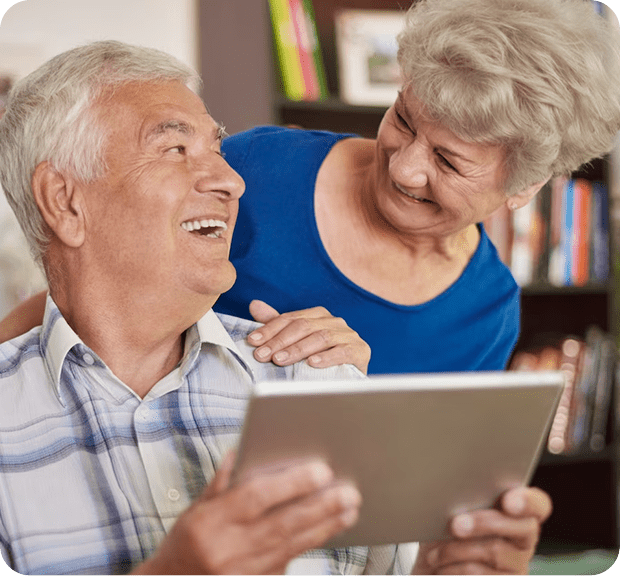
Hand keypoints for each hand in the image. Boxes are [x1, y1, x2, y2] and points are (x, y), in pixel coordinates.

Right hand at [134, 454, 361, 574]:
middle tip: (349, 491)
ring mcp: (244, 571)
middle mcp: (228, 549)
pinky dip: (311, 544)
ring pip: (292, 546)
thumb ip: (221, 482)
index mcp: (211, 522)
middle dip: (320, 507)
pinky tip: (331, 529)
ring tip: (350, 509)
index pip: (257, 497)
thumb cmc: (185, 543)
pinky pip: (288, 561)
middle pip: (282, 524)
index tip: (321, 470)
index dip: (291, 484)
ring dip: (325, 526)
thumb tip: (240, 452)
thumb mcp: (195, 508)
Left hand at [247, 300, 370, 373]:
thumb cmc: (320, 359)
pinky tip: (312, 363)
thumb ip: (277, 323)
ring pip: (321, 337)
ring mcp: (349, 334)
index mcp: (318, 315)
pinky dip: (327, 357)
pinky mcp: (360, 350)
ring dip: (298, 349)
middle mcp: (334, 321)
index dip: (269, 329)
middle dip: (279, 341)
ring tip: (280, 360)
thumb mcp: (296, 341)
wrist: (349, 379)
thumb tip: (254, 304)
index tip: (252, 341)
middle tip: (262, 355)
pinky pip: (343, 351)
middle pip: (303, 326)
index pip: (290, 319)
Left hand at [412, 486, 551, 574]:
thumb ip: (462, 500)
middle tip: (455, 525)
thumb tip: (452, 493)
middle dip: (484, 523)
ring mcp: (517, 568)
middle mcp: (523, 541)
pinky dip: (456, 570)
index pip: (538, 505)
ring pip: (497, 553)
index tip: (509, 501)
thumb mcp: (450, 511)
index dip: (529, 501)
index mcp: (515, 513)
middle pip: (521, 528)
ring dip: (459, 551)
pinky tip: (441, 567)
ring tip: (435, 553)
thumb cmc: (443, 534)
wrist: (431, 570)